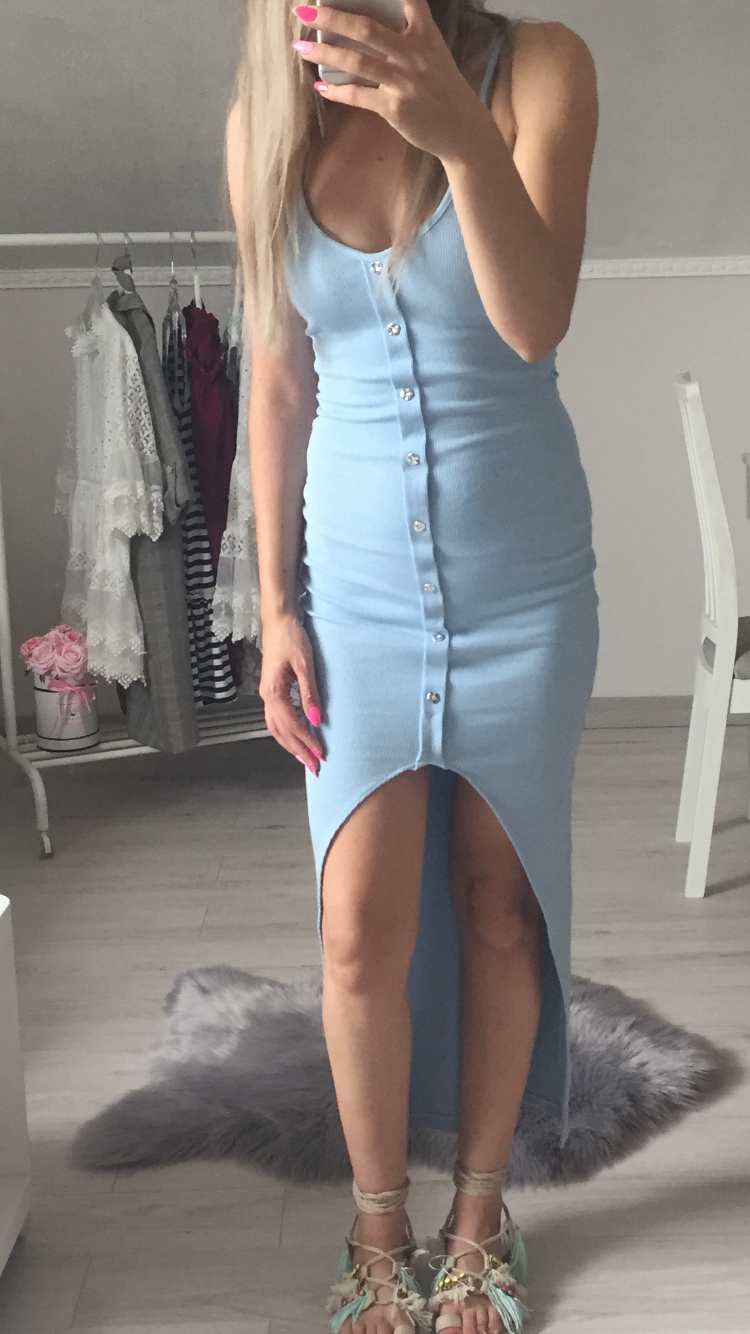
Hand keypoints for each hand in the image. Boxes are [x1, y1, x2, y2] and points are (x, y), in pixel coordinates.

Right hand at [258, 611, 324, 774]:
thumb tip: (316, 720)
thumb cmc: (292, 639)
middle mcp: (267, 697)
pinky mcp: (270, 691)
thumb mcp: (305, 665)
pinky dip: (285, 733)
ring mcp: (266, 695)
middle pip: (281, 732)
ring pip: (275, 728)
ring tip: (305, 759)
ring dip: (290, 745)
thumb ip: (310, 694)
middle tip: (314, 766)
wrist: (278, 622)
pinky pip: (275, 720)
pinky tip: (295, 738)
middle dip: (298, 750)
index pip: (291, 725)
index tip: (320, 754)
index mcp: (274, 692)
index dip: (306, 741)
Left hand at [290, 0, 490, 161]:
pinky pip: (358, 96)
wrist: (462, 130)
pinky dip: (336, 91)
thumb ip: (408, 38)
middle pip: (366, 28)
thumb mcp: (434, 55)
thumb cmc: (443, 89)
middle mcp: (414, 54)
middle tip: (303, 11)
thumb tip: (366, 29)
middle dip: (331, 17)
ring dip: (324, 53)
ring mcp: (404, 82)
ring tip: (300, 48)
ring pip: (357, 62)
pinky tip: (321, 86)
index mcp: (426, 34)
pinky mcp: (395, 108)